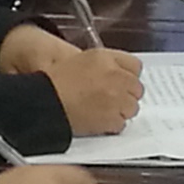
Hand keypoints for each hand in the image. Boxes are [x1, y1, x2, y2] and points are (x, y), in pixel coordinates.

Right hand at [4, 27, 143, 133]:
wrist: (46, 101)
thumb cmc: (56, 82)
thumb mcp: (82, 60)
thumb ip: (106, 64)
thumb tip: (122, 75)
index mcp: (106, 58)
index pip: (135, 66)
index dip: (129, 76)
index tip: (124, 82)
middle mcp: (115, 77)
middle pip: (137, 88)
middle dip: (127, 94)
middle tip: (112, 99)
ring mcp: (116, 98)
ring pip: (132, 108)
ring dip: (121, 110)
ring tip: (103, 110)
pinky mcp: (112, 118)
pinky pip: (122, 123)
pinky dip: (112, 124)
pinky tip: (98, 119)